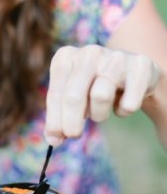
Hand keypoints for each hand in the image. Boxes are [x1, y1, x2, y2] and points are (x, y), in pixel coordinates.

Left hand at [46, 44, 161, 142]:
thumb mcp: (72, 99)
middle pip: (73, 97)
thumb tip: (53, 140)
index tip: (56, 139)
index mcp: (67, 58)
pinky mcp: (140, 67)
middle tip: (74, 135)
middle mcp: (90, 53)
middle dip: (72, 124)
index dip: (55, 121)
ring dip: (100, 114)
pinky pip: (128, 103)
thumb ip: (59, 119)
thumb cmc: (95, 87)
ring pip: (100, 97)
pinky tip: (124, 103)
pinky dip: (124, 111)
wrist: (132, 74)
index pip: (56, 94)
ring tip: (102, 110)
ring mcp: (115, 57)